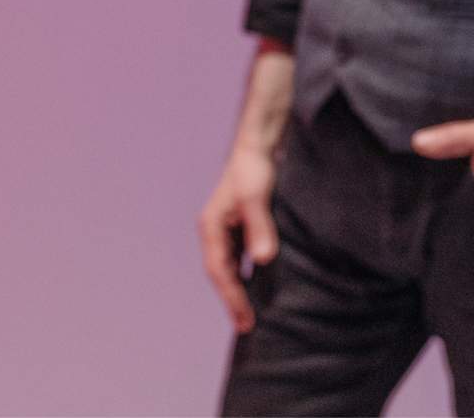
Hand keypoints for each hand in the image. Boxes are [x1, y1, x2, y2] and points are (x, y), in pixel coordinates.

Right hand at [198, 144, 278, 332]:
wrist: (257, 147)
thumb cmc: (252, 169)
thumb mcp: (255, 198)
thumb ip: (259, 227)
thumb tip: (262, 259)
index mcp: (211, 227)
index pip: (218, 270)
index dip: (231, 296)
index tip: (244, 318)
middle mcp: (215, 232)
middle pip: (221, 273)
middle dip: (233, 299)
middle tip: (247, 327)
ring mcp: (227, 230)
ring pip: (230, 268)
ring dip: (239, 291)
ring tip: (251, 316)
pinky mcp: (240, 228)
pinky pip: (241, 259)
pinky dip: (248, 276)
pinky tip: (260, 289)